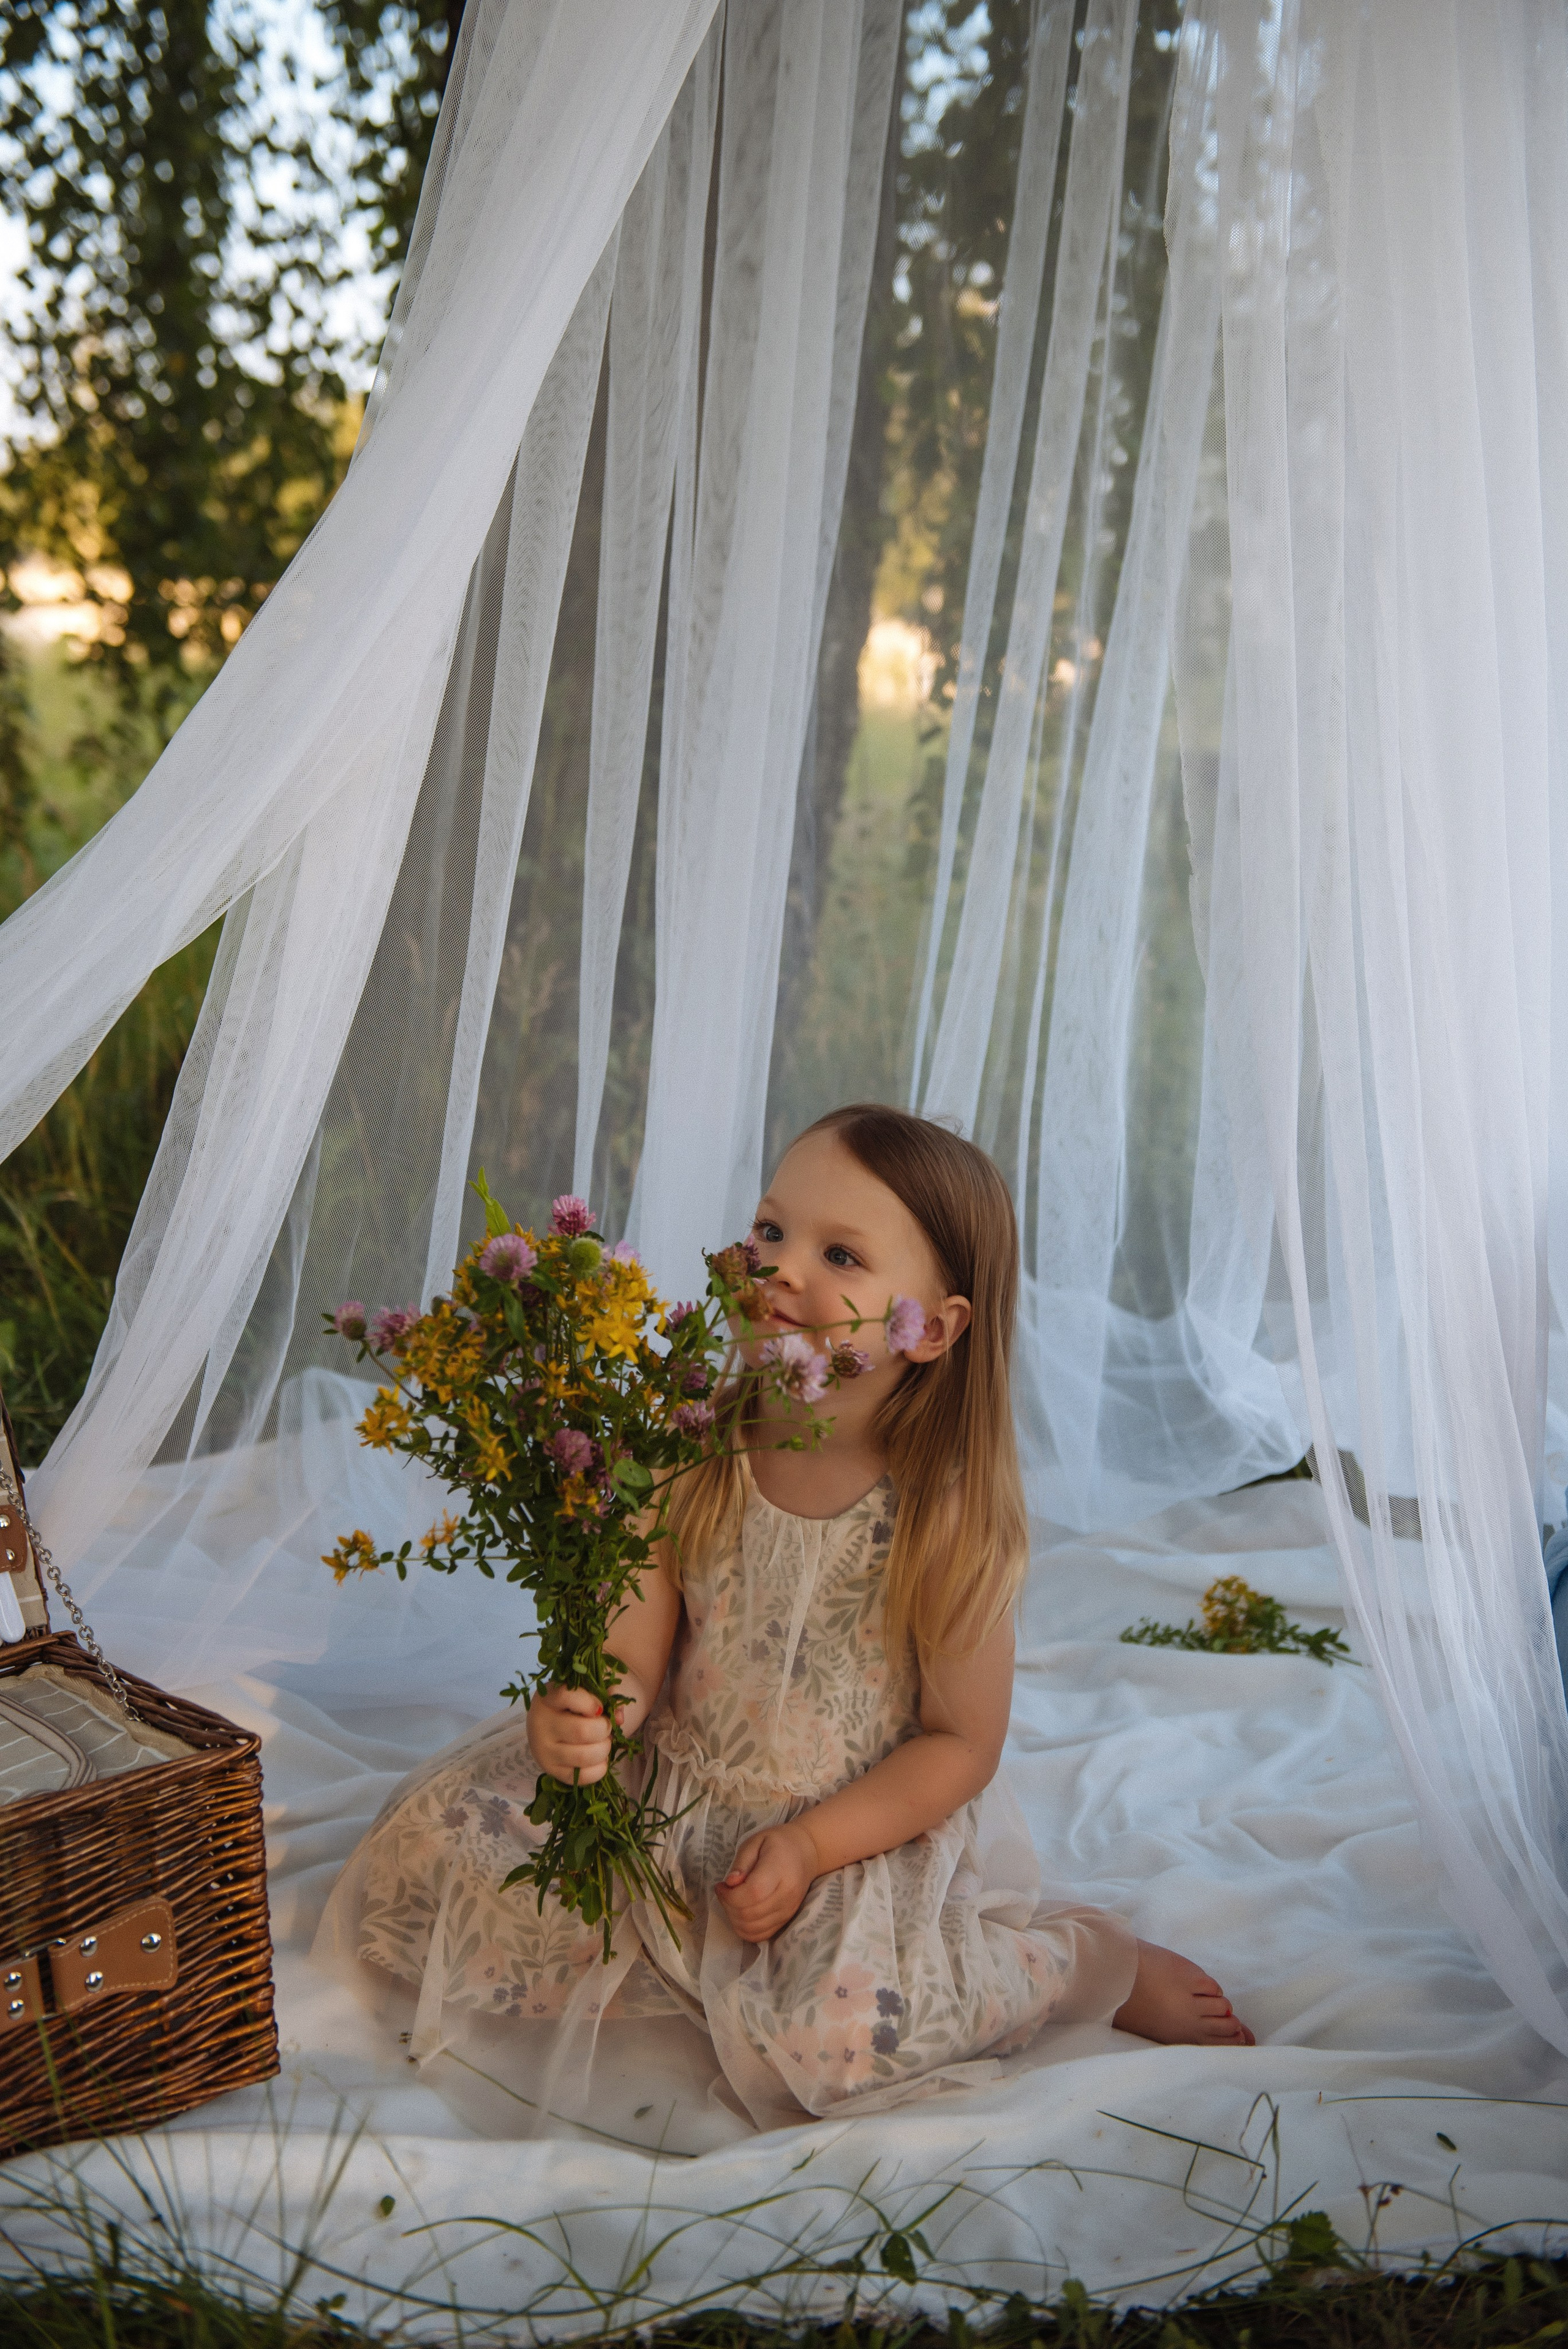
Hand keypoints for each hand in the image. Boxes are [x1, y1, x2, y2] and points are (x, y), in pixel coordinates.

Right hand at [526, 1684, 612, 1783]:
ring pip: (584, 1756)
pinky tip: (599, 1758)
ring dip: (604, 1749)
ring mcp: (544, 1751)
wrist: (548, 1724)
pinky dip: (600, 1768)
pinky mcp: (552, 1771)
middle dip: (604, 1729)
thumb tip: (619, 1718)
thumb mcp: (585, 1690)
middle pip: (582, 1731)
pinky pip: (582, 1777)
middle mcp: (540, 1725)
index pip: (566, 1696)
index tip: (599, 1708)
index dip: (590, 1702)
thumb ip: (606, 1694)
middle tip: (605, 1727)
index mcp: (546, 1698)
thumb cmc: (572, 1704)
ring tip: (603, 1742)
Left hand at [713, 1821, 818, 1941]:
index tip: (721, 1885)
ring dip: (734, 1919)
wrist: (806, 1852)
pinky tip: (741, 1913)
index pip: (752, 1893)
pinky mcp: (786, 1919)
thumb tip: (730, 1883)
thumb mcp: (755, 1842)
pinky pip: (761, 1935)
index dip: (730, 1895)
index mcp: (779, 1870)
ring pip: (753, 1929)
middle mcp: (786, 1895)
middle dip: (728, 1907)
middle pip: (749, 1914)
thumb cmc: (777, 1843)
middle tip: (724, 1893)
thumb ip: (741, 1863)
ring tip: (731, 1902)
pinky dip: (745, 1929)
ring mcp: (787, 1910)